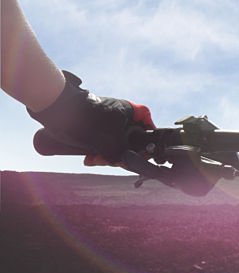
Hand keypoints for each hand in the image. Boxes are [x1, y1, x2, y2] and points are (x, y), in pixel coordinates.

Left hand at [28, 71, 154, 164]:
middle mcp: (121, 113)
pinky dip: (97, 150)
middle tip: (109, 162)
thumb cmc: (85, 120)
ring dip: (106, 154)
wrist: (56, 108)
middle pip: (130, 137)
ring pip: (114, 141)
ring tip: (93, 160)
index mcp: (131, 111)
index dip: (146, 140)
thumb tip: (126, 163)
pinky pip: (102, 139)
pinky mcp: (94, 123)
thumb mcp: (108, 142)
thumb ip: (121, 154)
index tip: (141, 153)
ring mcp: (107, 118)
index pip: (148, 125)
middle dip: (119, 153)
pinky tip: (88, 158)